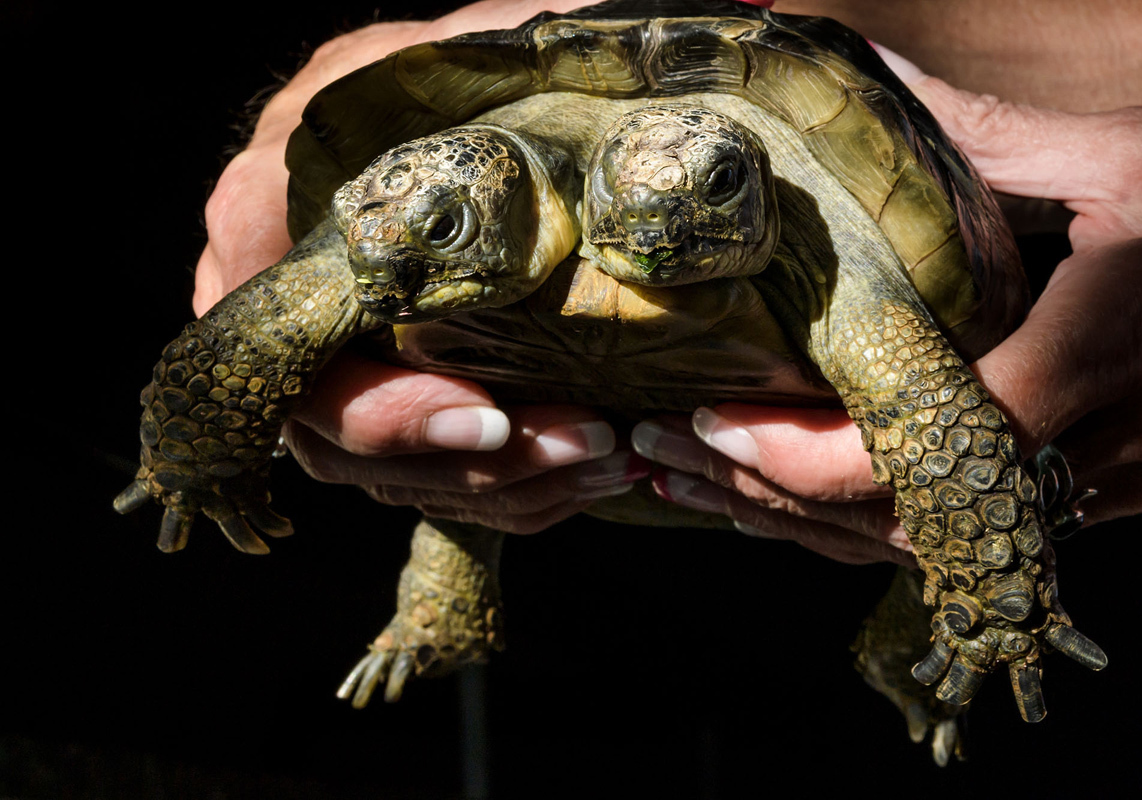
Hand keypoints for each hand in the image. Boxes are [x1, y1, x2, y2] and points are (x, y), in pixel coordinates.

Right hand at [192, 1, 651, 535]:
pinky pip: (435, 475)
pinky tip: (592, 466)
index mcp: (266, 221)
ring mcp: (334, 361)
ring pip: (396, 476)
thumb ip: (486, 59)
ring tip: (609, 455)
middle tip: (586, 441)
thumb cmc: (463, 71)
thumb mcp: (468, 44)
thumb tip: (591, 59)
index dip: (382, 415)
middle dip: (471, 464)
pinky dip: (515, 487)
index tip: (491, 416)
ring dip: (509, 485)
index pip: (286, 362)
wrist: (475, 108)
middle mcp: (282, 307)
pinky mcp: (394, 394)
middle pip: (340, 444)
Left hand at [636, 49, 1141, 560]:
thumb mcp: (1130, 155)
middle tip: (660, 461)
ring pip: (926, 549)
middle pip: (900, 519)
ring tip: (697, 488)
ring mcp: (1106, 492)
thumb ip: (989, 135)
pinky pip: (966, 542)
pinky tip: (791, 504)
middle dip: (768, 497)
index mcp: (1097, 356)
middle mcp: (1096, 450)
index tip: (712, 420)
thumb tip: (864, 71)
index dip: (807, 455)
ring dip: (803, 524)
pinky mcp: (1108, 500)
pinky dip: (868, 528)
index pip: (924, 448)